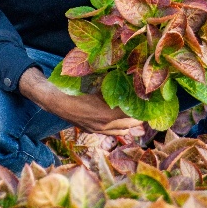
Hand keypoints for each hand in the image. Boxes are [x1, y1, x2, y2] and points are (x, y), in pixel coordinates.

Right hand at [19, 67, 142, 134]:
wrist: (55, 101)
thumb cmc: (75, 89)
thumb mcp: (95, 83)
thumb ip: (111, 84)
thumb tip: (128, 75)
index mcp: (108, 114)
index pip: (133, 113)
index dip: (143, 106)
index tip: (151, 100)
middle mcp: (105, 125)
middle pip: (132, 124)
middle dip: (140, 115)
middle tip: (145, 104)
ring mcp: (99, 130)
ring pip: (123, 131)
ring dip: (130, 122)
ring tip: (135, 111)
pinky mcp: (92, 131)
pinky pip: (112, 133)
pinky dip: (119, 127)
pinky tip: (119, 117)